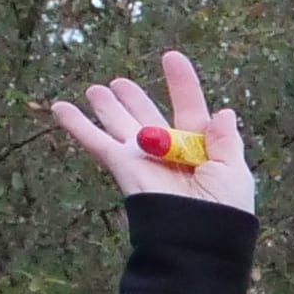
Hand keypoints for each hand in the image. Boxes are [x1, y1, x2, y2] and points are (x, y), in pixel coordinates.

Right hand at [45, 50, 257, 214]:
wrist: (198, 237)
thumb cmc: (224, 210)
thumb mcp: (234, 172)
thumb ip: (226, 141)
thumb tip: (225, 112)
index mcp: (200, 150)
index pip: (189, 110)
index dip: (182, 83)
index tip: (171, 56)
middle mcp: (169, 152)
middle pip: (147, 117)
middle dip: (134, 100)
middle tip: (120, 83)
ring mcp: (143, 157)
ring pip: (120, 124)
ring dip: (108, 107)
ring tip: (96, 89)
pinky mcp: (122, 165)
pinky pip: (95, 141)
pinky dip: (77, 125)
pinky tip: (59, 107)